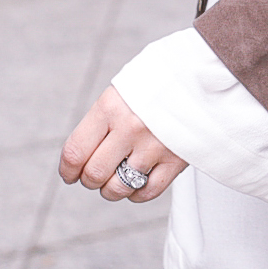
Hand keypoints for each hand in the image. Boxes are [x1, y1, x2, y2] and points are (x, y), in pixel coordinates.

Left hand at [58, 85, 188, 203]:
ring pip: (119, 188)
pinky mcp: (176, 159)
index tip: (69, 175)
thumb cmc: (156, 81)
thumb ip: (102, 120)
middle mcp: (130, 128)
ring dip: (112, 190)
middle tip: (94, 176)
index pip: (75, 152)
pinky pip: (148, 192)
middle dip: (90, 180)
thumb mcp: (122, 89)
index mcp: (110, 107)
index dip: (67, 170)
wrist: (201, 74)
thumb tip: (80, 158)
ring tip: (115, 180)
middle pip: (94, 174)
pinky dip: (137, 194)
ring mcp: (154, 146)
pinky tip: (136, 184)